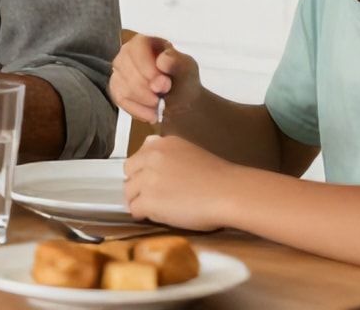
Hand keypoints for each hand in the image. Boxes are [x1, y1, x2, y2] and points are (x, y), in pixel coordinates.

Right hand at [110, 33, 202, 123]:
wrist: (180, 101)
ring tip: (160, 106)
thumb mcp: (188, 70)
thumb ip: (178, 63)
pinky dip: (137, 110)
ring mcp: (118, 71)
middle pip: (126, 69)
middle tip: (164, 96)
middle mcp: (127, 52)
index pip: (137, 48)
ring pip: (122, 86)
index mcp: (145, 42)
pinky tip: (151, 114)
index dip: (148, 68)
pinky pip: (119, 99)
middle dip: (146, 88)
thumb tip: (162, 61)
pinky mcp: (115, 88)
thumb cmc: (183, 80)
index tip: (164, 85)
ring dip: (144, 101)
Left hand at [123, 135, 241, 230]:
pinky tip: (157, 216)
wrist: (229, 193)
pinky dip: (143, 214)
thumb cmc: (218, 177)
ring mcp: (147, 178)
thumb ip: (168, 154)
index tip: (153, 181)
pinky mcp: (148, 200)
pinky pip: (134, 209)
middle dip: (137, 184)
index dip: (143, 171)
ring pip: (129, 192)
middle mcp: (150, 157)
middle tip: (152, 197)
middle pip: (129, 173)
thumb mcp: (189, 152)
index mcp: (161, 143)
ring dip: (139, 200)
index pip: (138, 157)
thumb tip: (153, 160)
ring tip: (157, 208)